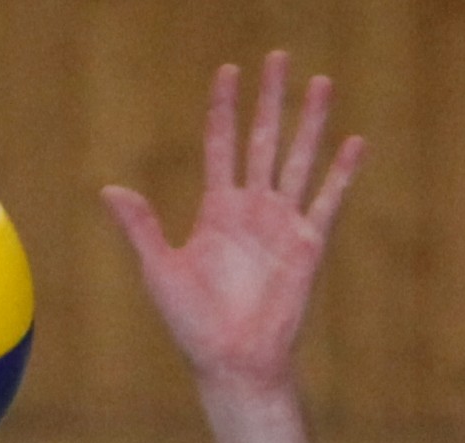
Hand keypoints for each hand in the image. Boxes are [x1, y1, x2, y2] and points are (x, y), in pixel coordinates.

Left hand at [100, 52, 363, 395]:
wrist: (234, 362)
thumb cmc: (194, 325)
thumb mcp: (160, 271)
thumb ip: (141, 227)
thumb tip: (109, 190)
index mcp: (218, 209)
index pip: (222, 144)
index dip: (224, 108)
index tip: (228, 71)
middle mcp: (252, 209)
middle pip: (263, 139)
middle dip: (270, 99)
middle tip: (278, 57)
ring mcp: (282, 224)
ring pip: (299, 159)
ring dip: (310, 122)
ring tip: (321, 82)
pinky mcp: (307, 246)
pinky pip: (327, 201)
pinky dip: (341, 174)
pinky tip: (355, 143)